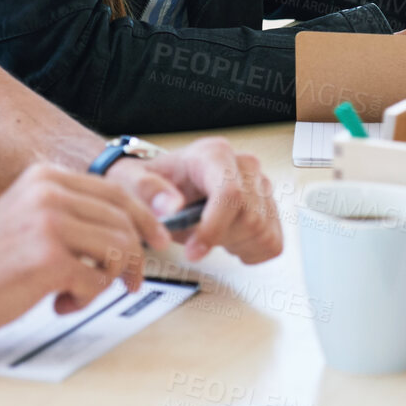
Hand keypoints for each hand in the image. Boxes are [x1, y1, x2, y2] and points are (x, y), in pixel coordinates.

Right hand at [0, 163, 170, 333]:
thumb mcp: (29, 217)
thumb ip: (71, 213)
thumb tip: (129, 227)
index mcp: (45, 177)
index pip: (115, 192)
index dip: (144, 218)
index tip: (159, 240)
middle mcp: (49, 193)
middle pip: (123, 223)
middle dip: (134, 259)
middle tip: (130, 282)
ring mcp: (50, 223)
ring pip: (117, 251)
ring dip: (105, 282)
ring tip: (77, 293)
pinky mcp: (50, 259)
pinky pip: (97, 282)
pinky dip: (85, 299)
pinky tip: (57, 302)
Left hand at [128, 136, 282, 264]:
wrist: (165, 188)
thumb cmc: (152, 184)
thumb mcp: (133, 182)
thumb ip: (147, 192)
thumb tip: (171, 205)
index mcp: (214, 154)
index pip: (230, 193)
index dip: (214, 228)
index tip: (193, 252)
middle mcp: (245, 165)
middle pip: (249, 218)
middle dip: (219, 238)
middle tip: (194, 236)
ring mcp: (262, 186)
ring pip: (262, 232)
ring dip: (232, 244)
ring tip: (210, 232)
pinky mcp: (271, 207)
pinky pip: (272, 243)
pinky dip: (248, 251)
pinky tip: (227, 238)